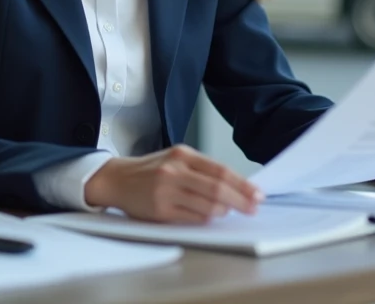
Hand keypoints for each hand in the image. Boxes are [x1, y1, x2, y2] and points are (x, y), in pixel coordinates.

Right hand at [84, 144, 263, 223]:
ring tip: (227, 211)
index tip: (257, 194)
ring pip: (207, 206)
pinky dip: (206, 218)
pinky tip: (209, 216)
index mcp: (182, 155)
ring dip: (223, 211)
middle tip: (253, 208)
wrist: (117, 179)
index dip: (242, 184)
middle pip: (217, 189)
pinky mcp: (160, 210)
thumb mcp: (175, 159)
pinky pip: (192, 218)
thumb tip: (235, 187)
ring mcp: (166, 191)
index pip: (220, 170)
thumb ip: (201, 170)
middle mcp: (175, 171)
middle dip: (240, 200)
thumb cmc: (151, 170)